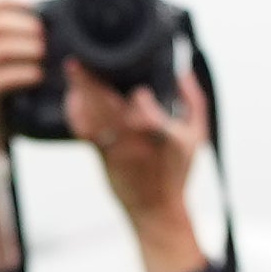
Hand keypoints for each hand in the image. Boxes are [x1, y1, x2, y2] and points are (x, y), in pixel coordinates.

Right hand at [0, 0, 49, 163]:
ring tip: (44, 53)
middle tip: (44, 33)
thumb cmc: (5, 100)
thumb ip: (26, 51)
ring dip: (25, 46)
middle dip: (23, 24)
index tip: (32, 3)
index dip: (8, 1)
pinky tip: (37, 76)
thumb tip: (56, 34)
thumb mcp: (12, 71)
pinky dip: (21, 72)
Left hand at [62, 66, 210, 271]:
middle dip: (89, 83)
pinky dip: (76, 112)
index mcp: (159, 135)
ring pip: (90, 116)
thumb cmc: (177, 172)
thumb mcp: (197, 136)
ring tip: (74, 72)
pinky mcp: (99, 154)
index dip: (139, 93)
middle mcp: (132, 140)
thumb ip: (193, 100)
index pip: (142, 104)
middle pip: (106, 106)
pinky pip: (83, 129)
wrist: (156, 210)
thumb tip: (184, 70)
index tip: (141, 89)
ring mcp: (113, 148)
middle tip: (76, 62)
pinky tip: (73, 96)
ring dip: (79, 93)